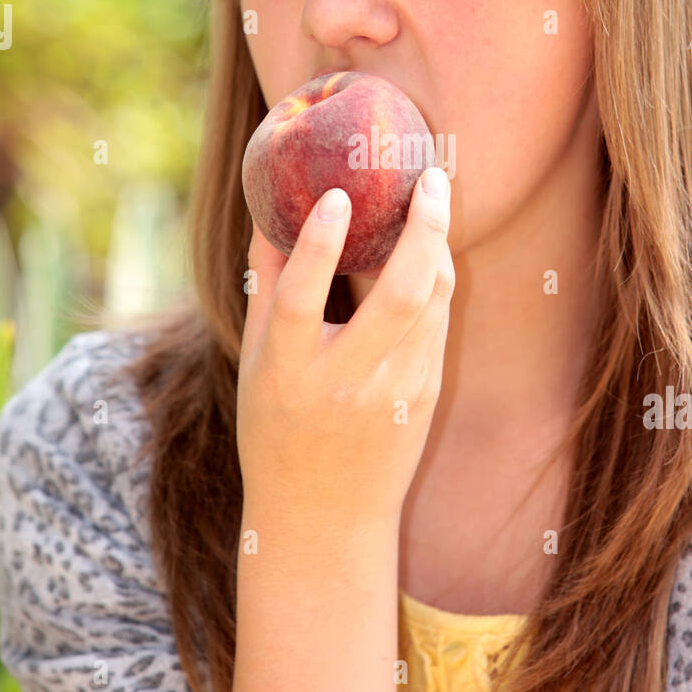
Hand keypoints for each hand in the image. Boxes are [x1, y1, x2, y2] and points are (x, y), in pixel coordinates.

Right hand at [236, 166, 454, 532]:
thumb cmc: (277, 427)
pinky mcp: (425, 394)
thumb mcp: (254, 362)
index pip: (301, 300)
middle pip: (398, 295)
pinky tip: (429, 248)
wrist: (324, 514)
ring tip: (432, 198)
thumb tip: (269, 211)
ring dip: (437, 244)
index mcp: (288, 371)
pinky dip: (435, 276)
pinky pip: (437, 320)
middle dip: (423, 228)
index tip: (336, 195)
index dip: (317, 245)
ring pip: (432, 301)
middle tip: (431, 177)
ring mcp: (394, 391)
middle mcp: (346, 381)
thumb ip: (266, 287)